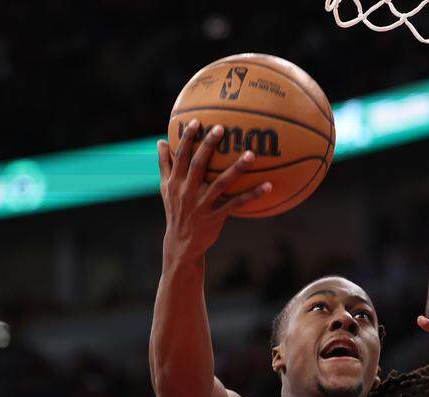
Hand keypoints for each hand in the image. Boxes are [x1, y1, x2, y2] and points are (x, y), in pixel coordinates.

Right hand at [158, 122, 271, 258]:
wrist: (181, 243)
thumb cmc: (175, 210)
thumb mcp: (165, 188)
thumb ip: (164, 164)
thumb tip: (160, 141)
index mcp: (175, 182)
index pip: (180, 156)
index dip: (186, 138)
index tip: (195, 121)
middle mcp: (187, 191)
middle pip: (198, 165)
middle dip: (208, 146)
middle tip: (221, 128)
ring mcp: (202, 204)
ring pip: (221, 183)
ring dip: (237, 168)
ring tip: (251, 154)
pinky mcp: (216, 216)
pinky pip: (236, 203)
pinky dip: (252, 195)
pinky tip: (268, 186)